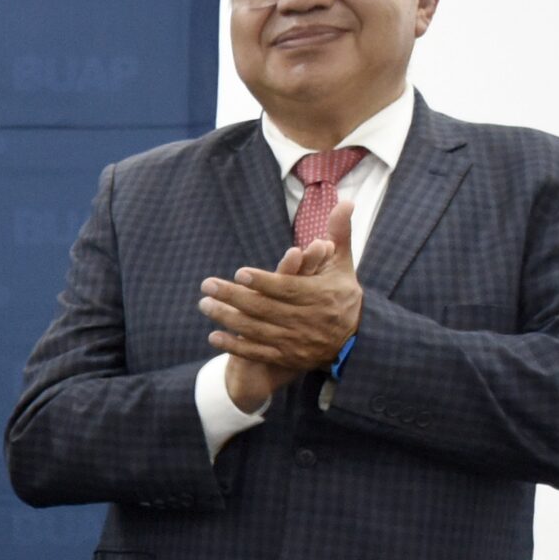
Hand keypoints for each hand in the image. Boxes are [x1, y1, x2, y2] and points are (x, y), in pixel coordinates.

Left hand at [200, 199, 362, 377]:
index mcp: (319, 295)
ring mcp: (295, 341)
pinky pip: (258, 352)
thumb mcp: (343, 265)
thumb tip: (345, 201)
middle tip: (206, 285)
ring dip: (228, 318)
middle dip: (233, 297)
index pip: (287, 288)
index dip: (263, 282)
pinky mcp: (287, 357)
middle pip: (265, 308)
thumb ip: (340, 234)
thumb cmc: (342, 295)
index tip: (239, 272)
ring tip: (204, 304)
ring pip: (257, 330)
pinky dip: (235, 346)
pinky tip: (213, 337)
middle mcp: (306, 320)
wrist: (354, 340)